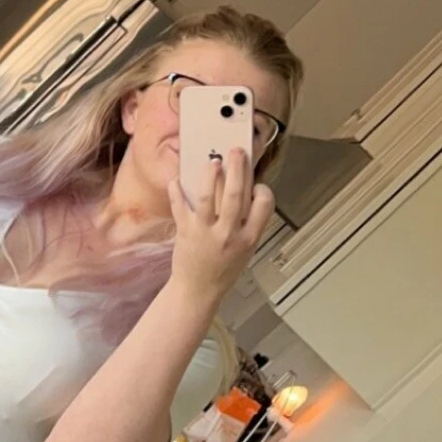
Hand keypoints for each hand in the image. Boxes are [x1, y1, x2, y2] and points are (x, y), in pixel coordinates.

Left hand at [167, 149, 273, 309]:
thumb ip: (247, 224)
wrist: (198, 290)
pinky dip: (177, 190)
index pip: (264, 204)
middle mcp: (228, 233)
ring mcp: (205, 232)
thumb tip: (245, 191)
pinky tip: (177, 179)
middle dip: (237, 167)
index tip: (256, 185)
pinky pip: (180, 205)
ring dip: (210, 174)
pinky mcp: (185, 231)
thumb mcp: (246, 250)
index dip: (262, 190)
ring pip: (207, 195)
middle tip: (236, 151)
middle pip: (236, 193)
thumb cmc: (223, 270)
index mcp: (249, 238)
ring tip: (213, 162)